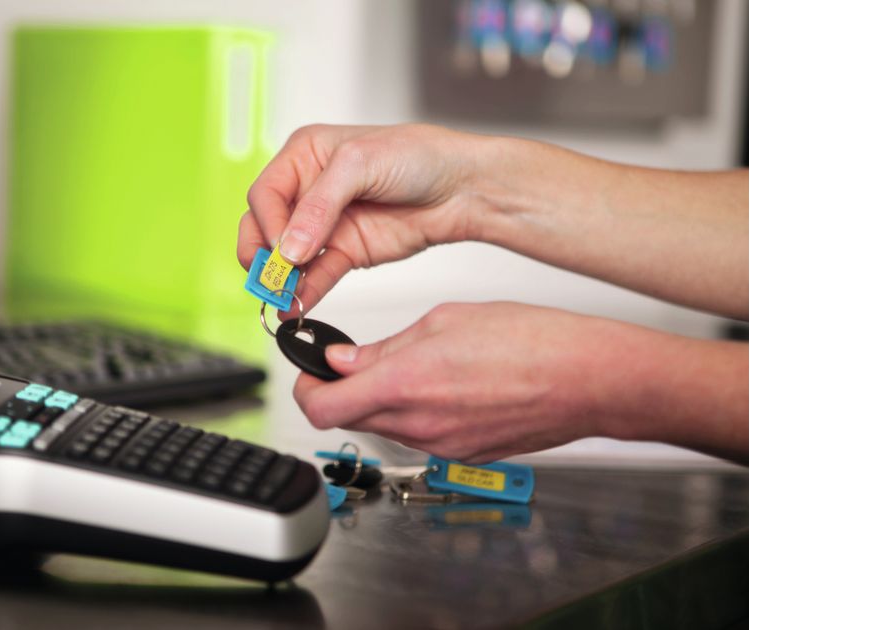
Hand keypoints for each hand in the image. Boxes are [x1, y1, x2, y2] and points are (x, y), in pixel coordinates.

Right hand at [238, 124, 501, 314]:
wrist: (462, 188)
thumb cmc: (419, 155)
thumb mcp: (361, 163)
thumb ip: (320, 204)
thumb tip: (289, 246)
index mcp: (304, 155)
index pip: (265, 194)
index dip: (268, 222)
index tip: (282, 247)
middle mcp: (308, 190)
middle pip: (266, 227)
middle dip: (264, 255)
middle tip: (270, 279)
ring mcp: (325, 225)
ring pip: (287, 258)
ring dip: (281, 280)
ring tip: (282, 299)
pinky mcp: (345, 253)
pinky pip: (316, 276)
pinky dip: (305, 292)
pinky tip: (298, 305)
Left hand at [293, 302, 646, 462]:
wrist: (589, 381)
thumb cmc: (532, 342)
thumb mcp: (445, 320)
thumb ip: (385, 347)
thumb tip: (344, 360)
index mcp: (405, 384)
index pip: (321, 409)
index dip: (305, 389)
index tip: (309, 371)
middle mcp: (418, 425)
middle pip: (350, 418)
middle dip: (343, 391)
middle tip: (355, 362)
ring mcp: (441, 447)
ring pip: (385, 426)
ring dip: (381, 400)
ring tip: (415, 365)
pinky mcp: (463, 455)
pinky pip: (420, 435)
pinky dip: (416, 411)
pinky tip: (445, 384)